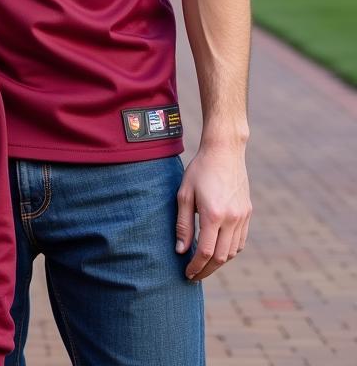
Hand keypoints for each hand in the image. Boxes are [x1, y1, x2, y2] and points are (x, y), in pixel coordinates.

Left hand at [176, 143, 250, 280]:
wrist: (224, 152)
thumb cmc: (199, 170)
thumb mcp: (184, 194)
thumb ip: (183, 224)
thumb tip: (181, 250)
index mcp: (214, 215)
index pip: (205, 252)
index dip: (195, 266)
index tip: (187, 273)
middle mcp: (232, 219)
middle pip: (221, 257)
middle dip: (206, 270)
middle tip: (194, 275)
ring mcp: (242, 217)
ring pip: (233, 251)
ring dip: (219, 262)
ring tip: (204, 264)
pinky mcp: (247, 213)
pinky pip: (240, 241)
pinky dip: (229, 250)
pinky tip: (218, 250)